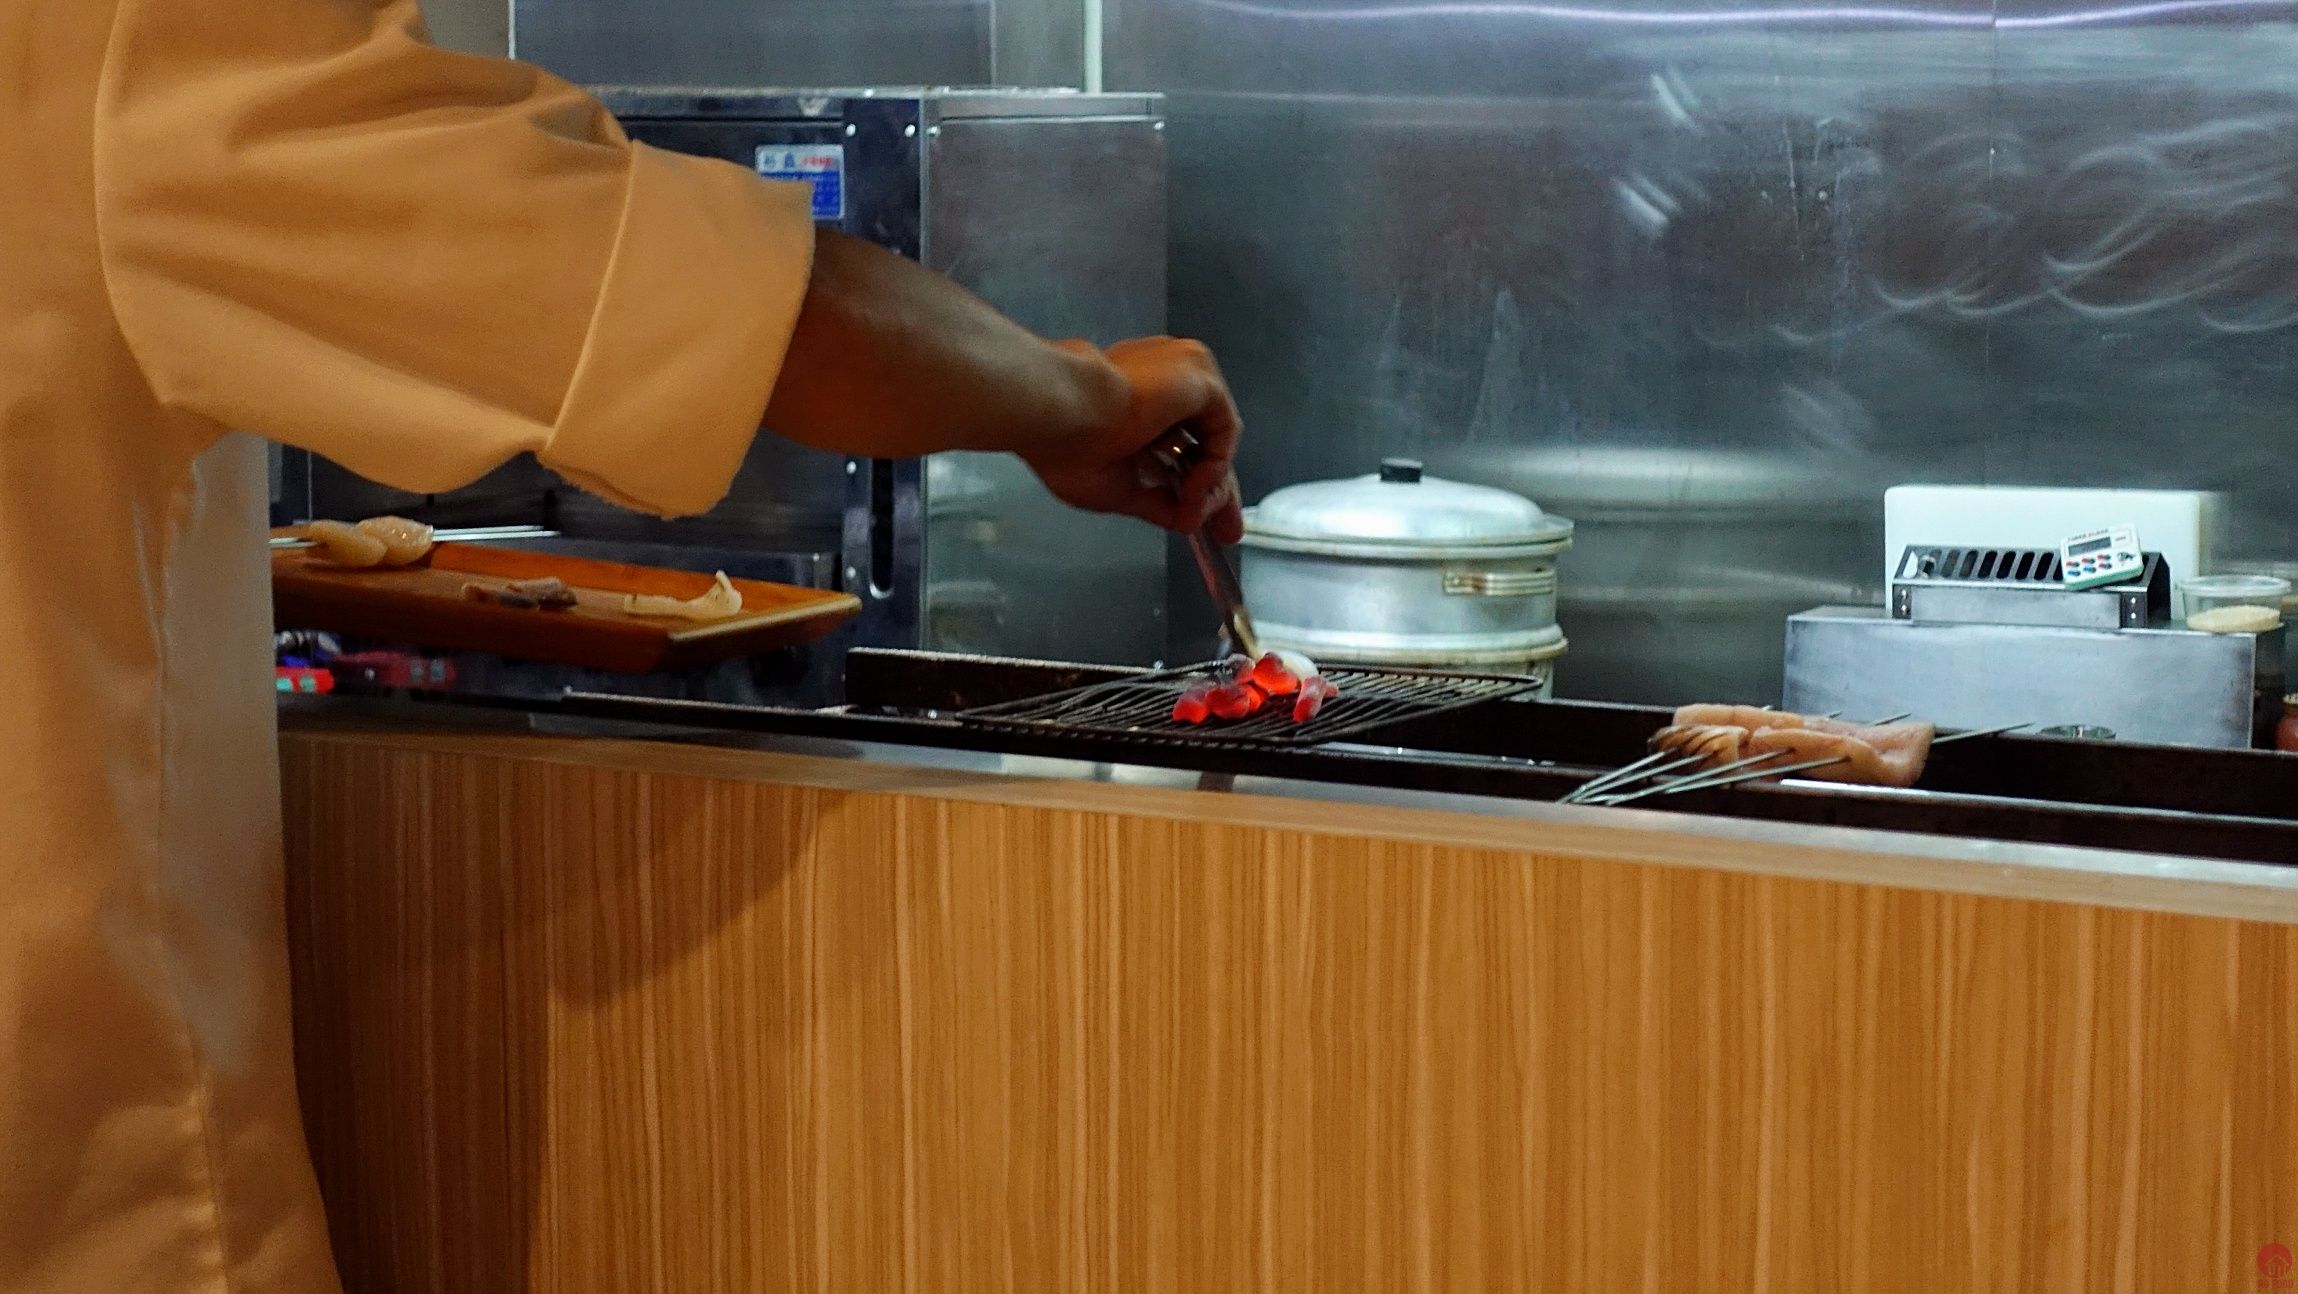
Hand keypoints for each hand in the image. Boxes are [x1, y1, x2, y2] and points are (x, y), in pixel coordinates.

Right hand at [1023, 337, 1245, 544]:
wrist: (1059, 412)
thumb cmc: (1066, 443)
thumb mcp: (1117, 488)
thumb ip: (1155, 503)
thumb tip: (1183, 521)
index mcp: (1136, 400)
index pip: (1180, 443)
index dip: (1194, 483)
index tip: (1196, 516)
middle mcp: (1163, 382)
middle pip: (1204, 441)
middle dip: (1216, 488)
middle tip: (1225, 529)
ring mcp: (1182, 374)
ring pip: (1216, 436)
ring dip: (1210, 483)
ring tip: (1191, 511)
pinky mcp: (1200, 378)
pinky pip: (1224, 430)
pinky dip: (1215, 466)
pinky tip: (1192, 489)